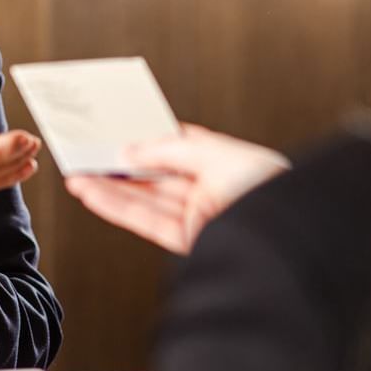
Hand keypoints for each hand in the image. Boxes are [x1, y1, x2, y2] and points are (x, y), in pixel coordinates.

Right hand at [64, 123, 289, 253]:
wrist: (293, 238)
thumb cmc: (269, 190)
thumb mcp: (215, 154)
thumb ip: (168, 150)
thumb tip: (129, 151)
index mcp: (227, 162)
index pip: (180, 144)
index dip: (146, 136)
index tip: (116, 128)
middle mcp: (213, 190)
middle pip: (157, 174)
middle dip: (121, 163)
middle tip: (88, 151)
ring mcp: (201, 217)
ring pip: (146, 199)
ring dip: (109, 186)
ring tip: (77, 174)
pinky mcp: (191, 243)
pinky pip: (146, 221)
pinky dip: (117, 207)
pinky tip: (93, 194)